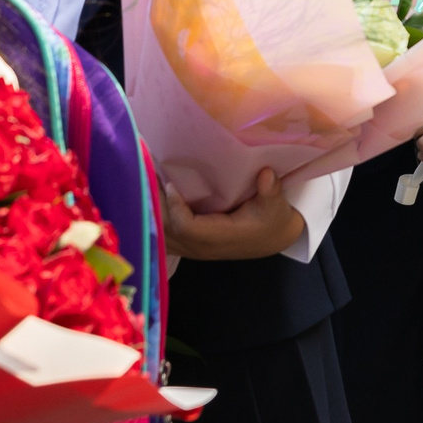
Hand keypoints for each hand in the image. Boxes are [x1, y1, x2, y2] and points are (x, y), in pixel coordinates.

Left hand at [161, 166, 305, 259]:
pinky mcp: (188, 245)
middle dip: (155, 206)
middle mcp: (201, 247)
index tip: (171, 184)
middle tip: (147, 176)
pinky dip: (153, 219)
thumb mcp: (276, 205)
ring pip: (161, 236)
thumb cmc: (271, 220)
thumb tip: (266, 174)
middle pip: (166, 232)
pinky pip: (163, 236)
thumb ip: (271, 191)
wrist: (271, 239)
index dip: (176, 208)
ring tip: (145, 183)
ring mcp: (192, 249)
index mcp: (220, 237)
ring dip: (151, 212)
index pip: (188, 228)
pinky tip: (150, 197)